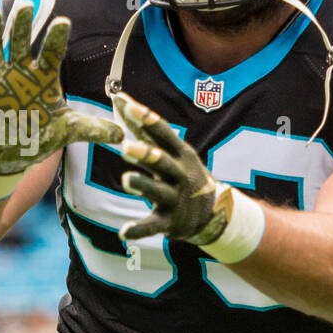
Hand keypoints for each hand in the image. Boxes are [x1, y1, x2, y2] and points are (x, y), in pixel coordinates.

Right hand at [0, 1, 122, 174]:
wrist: (12, 152)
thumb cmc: (41, 136)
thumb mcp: (68, 131)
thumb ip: (92, 130)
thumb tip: (122, 137)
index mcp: (44, 77)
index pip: (51, 53)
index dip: (56, 38)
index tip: (63, 21)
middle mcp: (20, 73)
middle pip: (20, 44)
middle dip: (21, 25)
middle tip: (27, 5)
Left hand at [114, 91, 230, 245]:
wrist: (213, 213)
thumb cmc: (182, 173)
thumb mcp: (171, 152)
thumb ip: (143, 129)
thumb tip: (119, 99)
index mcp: (180, 154)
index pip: (163, 133)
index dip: (146, 119)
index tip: (127, 105)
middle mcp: (180, 174)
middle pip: (163, 162)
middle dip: (146, 154)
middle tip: (125, 147)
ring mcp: (176, 199)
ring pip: (158, 191)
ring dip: (143, 185)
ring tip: (126, 179)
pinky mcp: (170, 222)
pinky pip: (153, 226)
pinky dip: (139, 230)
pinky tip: (123, 233)